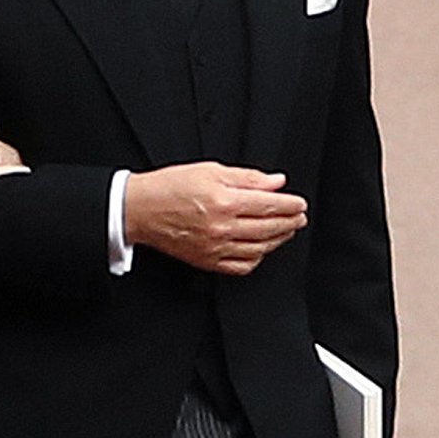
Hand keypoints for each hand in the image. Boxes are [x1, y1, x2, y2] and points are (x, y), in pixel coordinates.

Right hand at [125, 162, 307, 275]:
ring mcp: (215, 247)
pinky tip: (260, 249)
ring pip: (259, 248)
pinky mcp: (207, 261)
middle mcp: (222, 227)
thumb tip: (275, 182)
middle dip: (290, 222)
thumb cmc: (169, 187)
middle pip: (269, 228)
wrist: (139, 209)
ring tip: (284, 230)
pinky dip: (256, 259)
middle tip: (299, 217)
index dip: (291, 205)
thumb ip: (247, 177)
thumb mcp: (210, 171)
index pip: (271, 205)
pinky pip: (241, 266)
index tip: (299, 203)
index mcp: (224, 201)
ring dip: (278, 239)